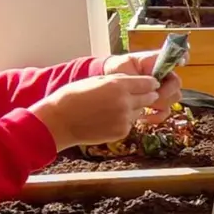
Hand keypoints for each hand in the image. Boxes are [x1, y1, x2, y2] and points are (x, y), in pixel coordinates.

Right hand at [29, 75, 160, 150]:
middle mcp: (125, 102)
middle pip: (149, 98)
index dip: (151, 83)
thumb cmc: (73, 97)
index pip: (147, 83)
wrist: (60, 122)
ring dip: (134, 108)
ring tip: (116, 107)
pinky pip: (130, 123)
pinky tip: (110, 118)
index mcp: (118, 85)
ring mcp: (124, 119)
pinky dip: (125, 120)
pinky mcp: (121, 132)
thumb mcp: (96, 81)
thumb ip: (118, 80)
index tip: (153, 83)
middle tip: (144, 94)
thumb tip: (134, 81)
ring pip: (139, 111)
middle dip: (148, 95)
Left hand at [102, 51, 181, 118]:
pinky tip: (144, 116)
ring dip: (160, 104)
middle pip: (176, 84)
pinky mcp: (158, 104)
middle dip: (165, 92)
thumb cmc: (118, 70)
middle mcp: (164, 75)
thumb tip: (154, 83)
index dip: (182, 58)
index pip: (177, 56)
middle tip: (151, 95)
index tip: (181, 63)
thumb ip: (141, 72)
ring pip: (173, 98)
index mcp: (157, 62)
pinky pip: (165, 112)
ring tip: (144, 105)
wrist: (109, 83)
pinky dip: (156, 117)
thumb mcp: (124, 66)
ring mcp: (163, 90)